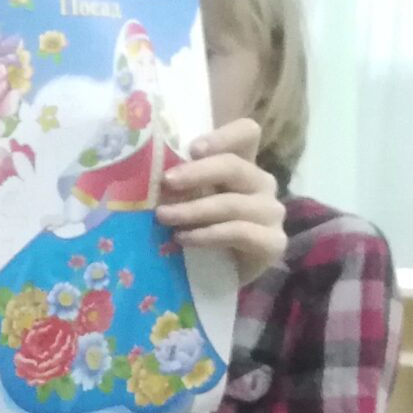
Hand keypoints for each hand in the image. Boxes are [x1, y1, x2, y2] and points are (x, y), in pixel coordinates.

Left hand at [157, 120, 284, 282]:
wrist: (217, 278)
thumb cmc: (196, 232)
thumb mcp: (185, 202)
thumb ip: (176, 185)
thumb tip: (139, 174)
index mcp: (241, 166)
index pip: (246, 134)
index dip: (223, 136)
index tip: (192, 149)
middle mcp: (261, 184)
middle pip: (235, 166)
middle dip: (197, 173)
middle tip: (166, 182)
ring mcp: (270, 212)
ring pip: (233, 203)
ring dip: (193, 209)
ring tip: (163, 217)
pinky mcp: (273, 242)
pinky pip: (240, 232)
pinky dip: (208, 235)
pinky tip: (184, 239)